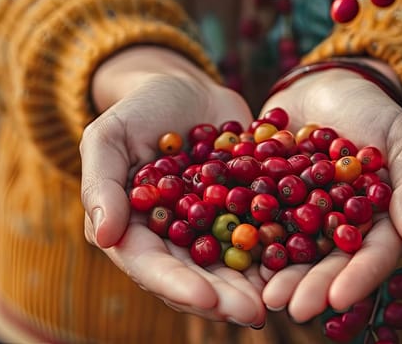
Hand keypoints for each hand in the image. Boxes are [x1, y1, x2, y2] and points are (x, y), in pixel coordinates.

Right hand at [80, 47, 265, 326]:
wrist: (187, 87)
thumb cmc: (139, 109)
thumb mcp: (109, 135)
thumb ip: (101, 184)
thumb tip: (102, 236)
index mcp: (132, 229)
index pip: (150, 266)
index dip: (178, 285)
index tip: (206, 299)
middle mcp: (172, 239)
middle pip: (195, 276)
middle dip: (224, 297)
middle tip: (253, 313)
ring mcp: (210, 229)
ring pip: (231, 266)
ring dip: (254, 286)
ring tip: (279, 299)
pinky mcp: (242, 213)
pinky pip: (261, 237)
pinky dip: (278, 252)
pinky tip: (300, 265)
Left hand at [259, 60, 401, 321]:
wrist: (324, 83)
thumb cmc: (373, 109)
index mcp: (378, 222)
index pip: (372, 256)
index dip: (357, 280)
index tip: (337, 299)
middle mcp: (339, 229)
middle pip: (327, 265)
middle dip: (311, 287)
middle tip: (290, 308)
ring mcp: (303, 219)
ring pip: (291, 254)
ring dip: (278, 277)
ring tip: (262, 297)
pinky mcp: (269, 204)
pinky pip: (257, 224)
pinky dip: (248, 241)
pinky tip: (234, 259)